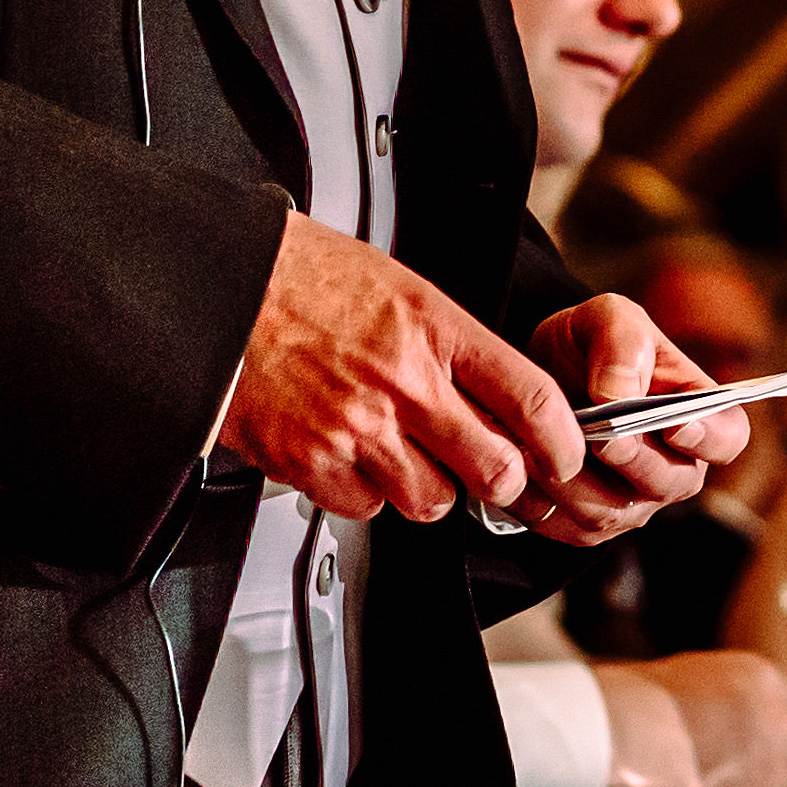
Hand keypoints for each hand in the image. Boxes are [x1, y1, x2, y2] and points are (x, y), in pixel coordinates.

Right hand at [216, 212, 587, 524]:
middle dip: (506, 480)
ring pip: (433, 500)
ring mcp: (357, 428)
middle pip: (495, 469)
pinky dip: (367, 494)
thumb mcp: (403, 289)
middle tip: (497, 473)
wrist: (220, 287)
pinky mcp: (310, 462)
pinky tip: (356, 459)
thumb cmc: (306, 278)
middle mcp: (403, 383)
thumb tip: (502, 397)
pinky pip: (366, 508)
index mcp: (436, 330)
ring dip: (432, 488)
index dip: (563, 442)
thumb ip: (454, 346)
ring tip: (412, 457)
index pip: (532, 400)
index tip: (566, 455)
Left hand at [531, 294, 747, 543]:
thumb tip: (617, 394)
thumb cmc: (591, 345)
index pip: (727, 438)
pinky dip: (544, 500)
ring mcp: (633, 503)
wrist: (538, 375)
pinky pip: (568, 526)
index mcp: (699, 414)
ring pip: (614, 511)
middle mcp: (674, 467)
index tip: (675, 423)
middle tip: (603, 435)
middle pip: (672, 482)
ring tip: (545, 446)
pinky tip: (522, 465)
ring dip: (579, 481)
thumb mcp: (607, 318)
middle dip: (636, 459)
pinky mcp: (586, 524)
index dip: (708, 437)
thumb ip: (622, 343)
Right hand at [599, 651, 786, 786]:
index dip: (761, 733)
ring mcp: (773, 778)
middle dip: (769, 770)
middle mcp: (778, 726)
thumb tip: (687, 720)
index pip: (778, 710)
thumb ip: (703, 700)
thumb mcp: (680, 678)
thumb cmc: (628, 705)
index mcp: (760, 682)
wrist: (628, 739)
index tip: (744, 746)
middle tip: (744, 786)